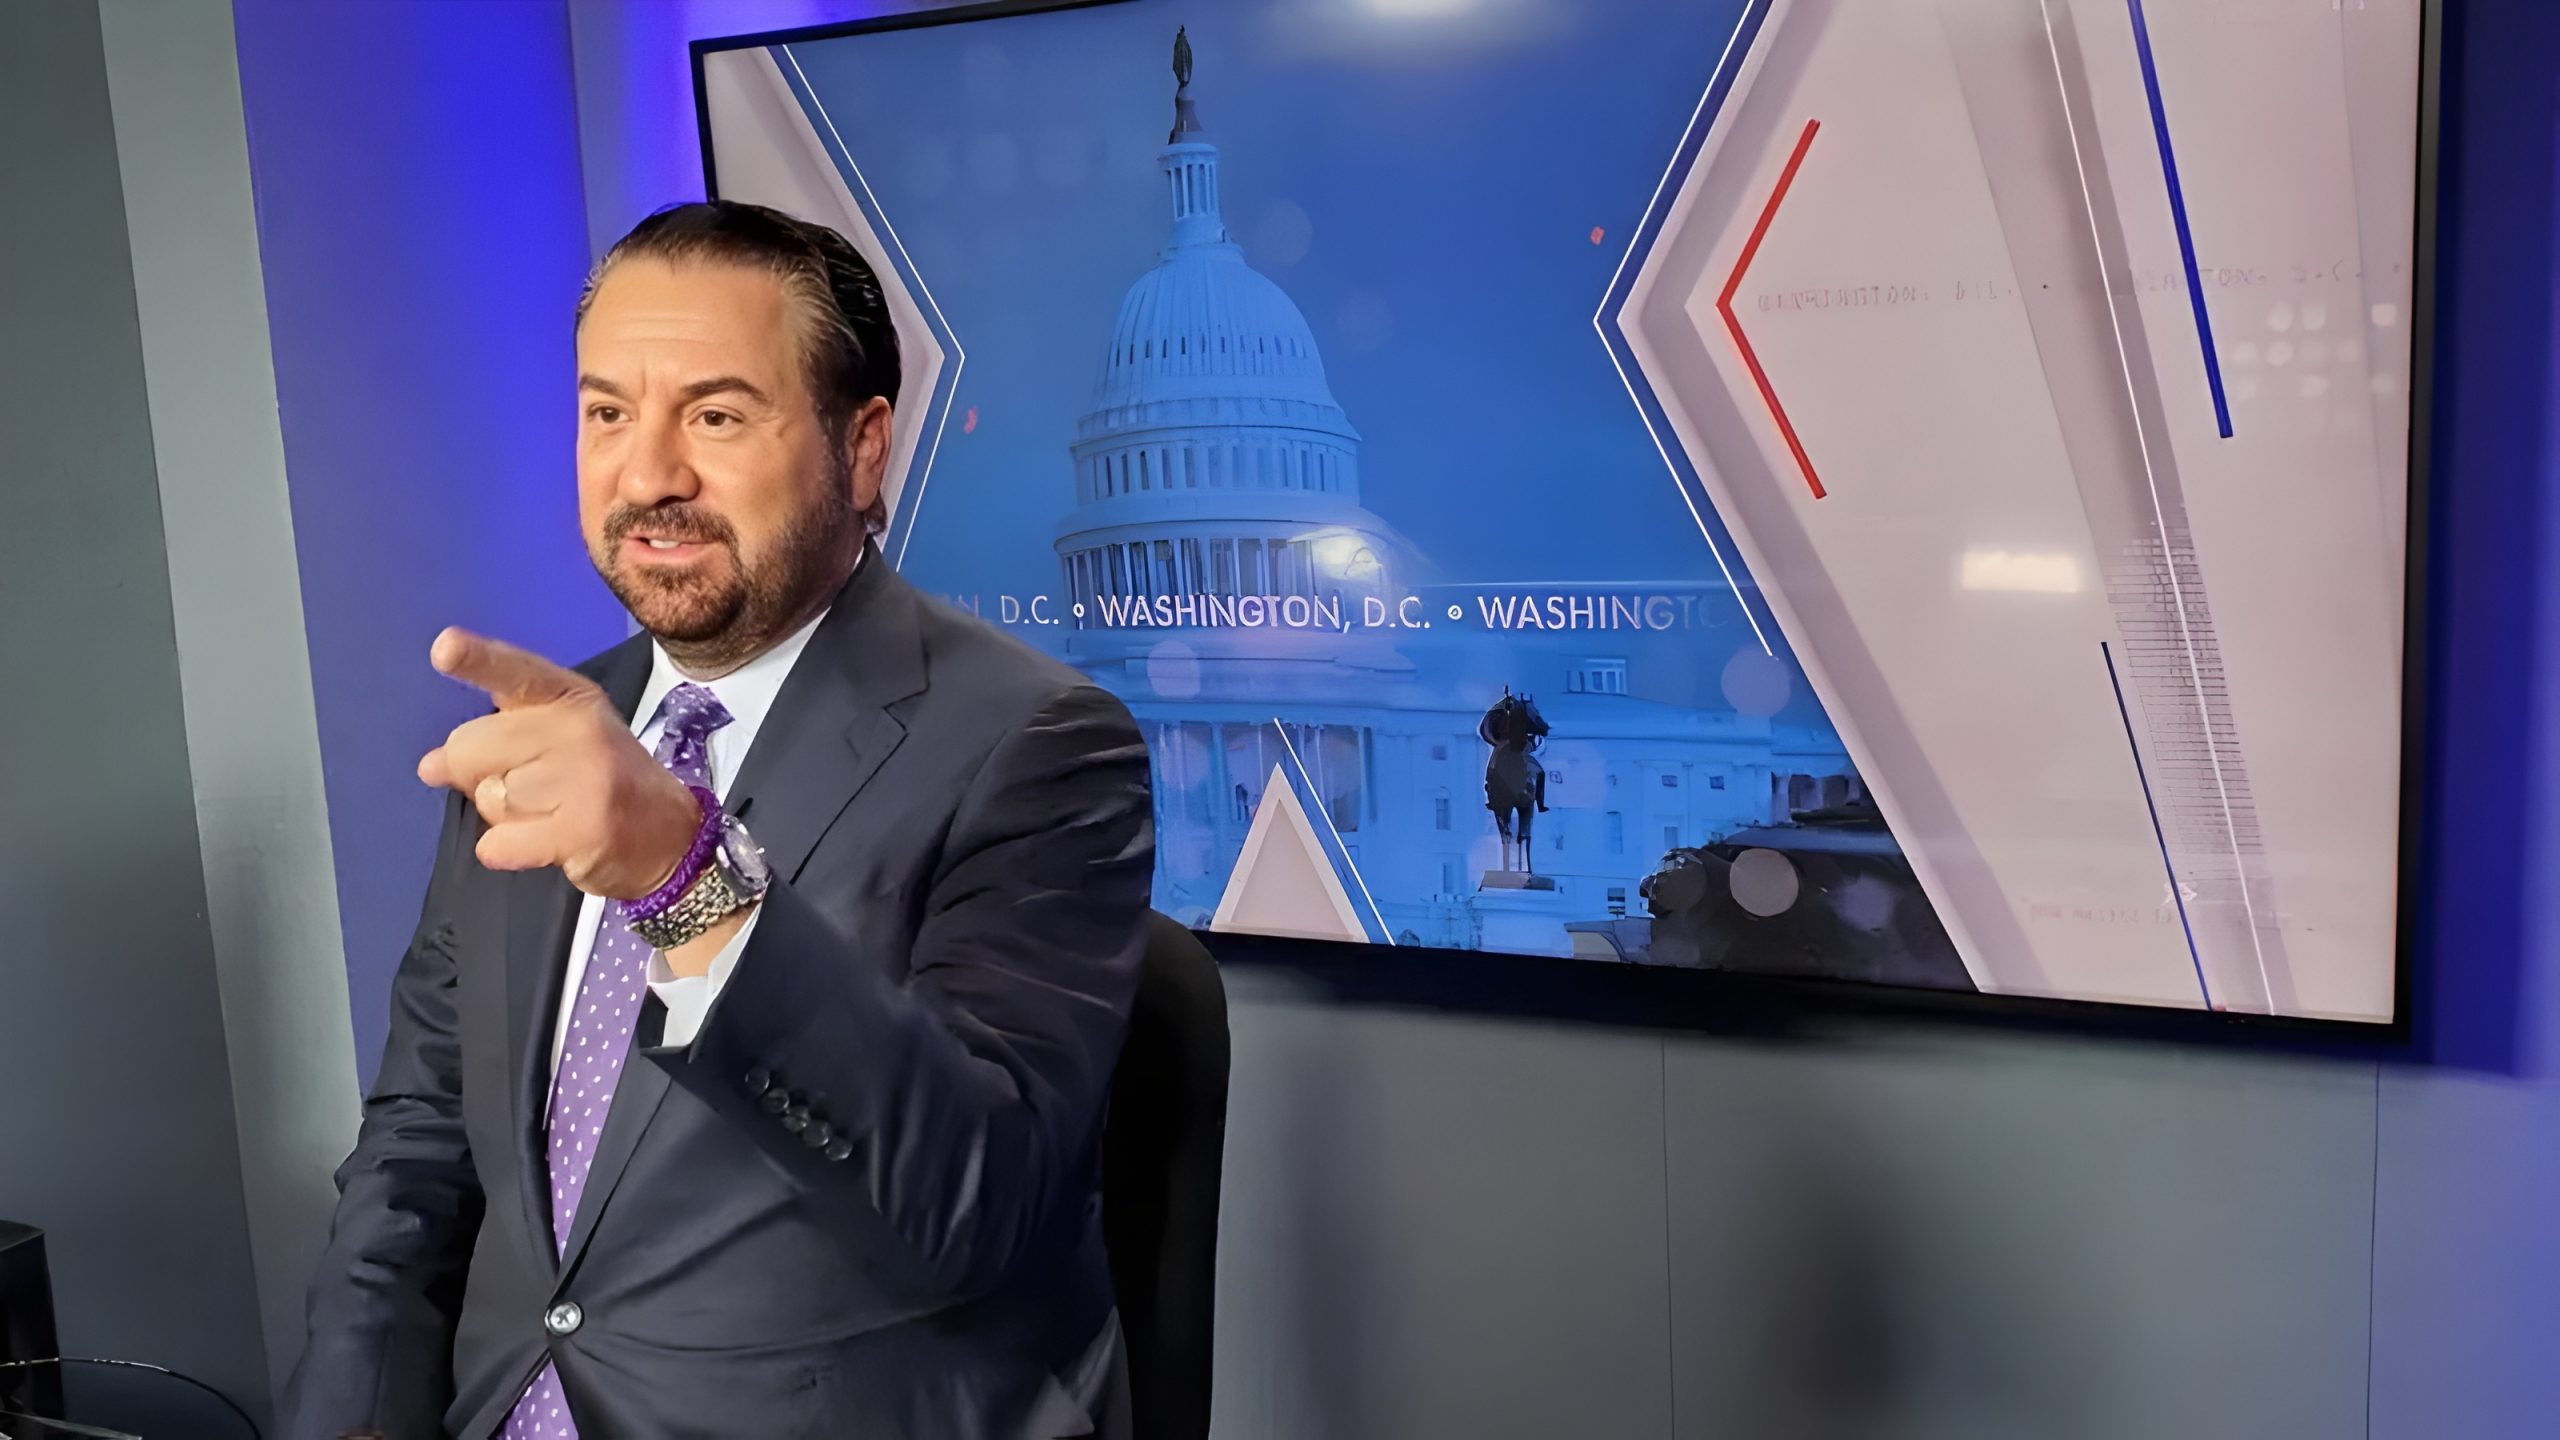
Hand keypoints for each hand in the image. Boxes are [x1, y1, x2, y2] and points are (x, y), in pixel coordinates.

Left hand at [418, 628, 701, 897]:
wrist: (670, 838)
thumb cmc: (602, 782)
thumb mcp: (558, 742)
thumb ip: (495, 742)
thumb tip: (430, 766)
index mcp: (570, 698)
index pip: (515, 672)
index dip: (476, 660)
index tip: (443, 648)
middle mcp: (579, 728)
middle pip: (470, 748)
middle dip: (478, 777)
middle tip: (529, 791)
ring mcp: (584, 778)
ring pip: (488, 799)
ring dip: (505, 819)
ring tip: (551, 816)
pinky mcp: (583, 829)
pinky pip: (498, 843)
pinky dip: (508, 852)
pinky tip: (544, 845)